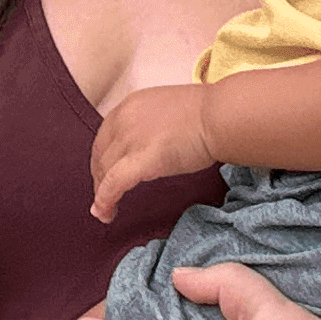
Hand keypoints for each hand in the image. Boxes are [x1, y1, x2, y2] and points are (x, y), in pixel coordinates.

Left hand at [89, 86, 216, 222]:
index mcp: (130, 105)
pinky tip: (106, 214)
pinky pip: (114, 184)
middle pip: (100, 155)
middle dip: (99, 177)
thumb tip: (155, 143)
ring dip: (101, 193)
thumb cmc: (209, 113)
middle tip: (104, 195)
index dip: (103, 158)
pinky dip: (105, 200)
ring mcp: (130, 139)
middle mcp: (123, 120)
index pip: (105, 136)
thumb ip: (154, 124)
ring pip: (104, 171)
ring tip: (105, 210)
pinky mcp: (140, 160)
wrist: (221, 116)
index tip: (106, 172)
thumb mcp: (171, 110)